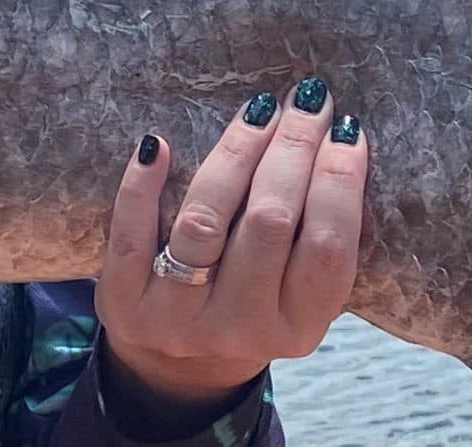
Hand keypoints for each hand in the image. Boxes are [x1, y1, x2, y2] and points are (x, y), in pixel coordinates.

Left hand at [92, 76, 370, 435]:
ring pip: (205, 218)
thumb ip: (317, 240)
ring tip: (257, 111)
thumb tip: (338, 140)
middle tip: (305, 101)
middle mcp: (240, 327)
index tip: (346, 129)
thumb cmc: (252, 309)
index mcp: (299, 328)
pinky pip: (132, 233)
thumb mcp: (297, 296)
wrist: (176, 370)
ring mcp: (178, 317)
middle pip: (269, 221)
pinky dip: (142, 185)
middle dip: (291, 149)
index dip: (339, 181)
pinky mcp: (125, 302)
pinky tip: (157, 142)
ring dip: (234, 153)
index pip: (328, 247)